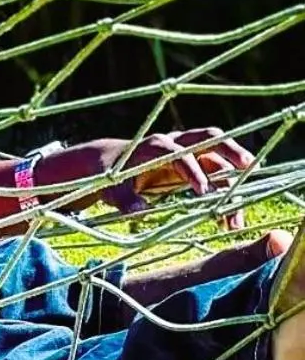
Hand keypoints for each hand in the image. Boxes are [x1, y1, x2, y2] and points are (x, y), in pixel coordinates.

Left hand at [49, 128, 254, 229]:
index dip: (192, 170)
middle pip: (209, 139)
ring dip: (234, 181)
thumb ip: (124, 198)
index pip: (180, 153)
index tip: (202, 191)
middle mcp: (175, 145)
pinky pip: (215, 177)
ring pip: (218, 160)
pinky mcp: (192, 167)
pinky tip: (230, 219)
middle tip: (250, 167)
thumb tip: (139, 212)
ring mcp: (187, 155)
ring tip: (238, 215)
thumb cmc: (110, 173)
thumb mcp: (110, 186)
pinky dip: (226, 195)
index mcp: (156, 146)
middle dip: (231, 151)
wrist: (109, 163)